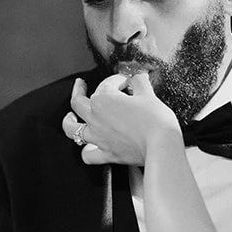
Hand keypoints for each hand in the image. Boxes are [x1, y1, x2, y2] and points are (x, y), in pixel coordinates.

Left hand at [63, 74, 181, 166]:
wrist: (161, 145)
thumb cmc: (155, 119)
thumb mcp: (148, 94)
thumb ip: (140, 82)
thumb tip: (138, 76)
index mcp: (103, 99)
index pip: (107, 84)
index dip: (118, 80)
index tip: (127, 81)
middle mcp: (95, 118)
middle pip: (78, 102)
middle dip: (79, 90)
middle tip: (80, 84)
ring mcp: (98, 137)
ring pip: (73, 129)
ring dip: (70, 122)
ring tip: (70, 117)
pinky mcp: (106, 153)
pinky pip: (88, 155)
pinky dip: (87, 152)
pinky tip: (89, 147)